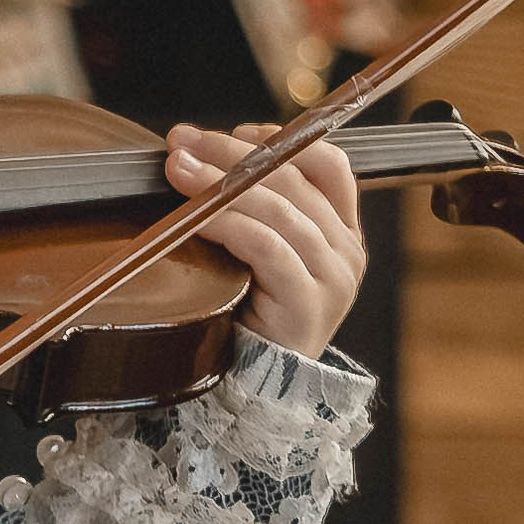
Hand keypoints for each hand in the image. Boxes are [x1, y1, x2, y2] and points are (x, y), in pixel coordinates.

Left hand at [164, 120, 365, 360]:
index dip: (282, 138)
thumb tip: (204, 155)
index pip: (329, 163)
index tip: (233, 131)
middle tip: (182, 139)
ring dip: (220, 181)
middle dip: (231, 151)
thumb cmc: (250, 317)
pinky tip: (193, 213)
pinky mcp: (308, 301)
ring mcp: (332, 276)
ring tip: (177, 167)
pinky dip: (227, 222)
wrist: (260, 392)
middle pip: (294, 177)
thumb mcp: (258, 255)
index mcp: (341, 232)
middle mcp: (346, 250)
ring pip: (278, 208)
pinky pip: (266, 246)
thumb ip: (253, 210)